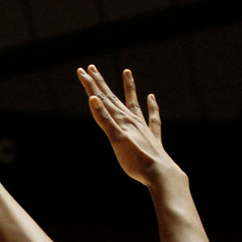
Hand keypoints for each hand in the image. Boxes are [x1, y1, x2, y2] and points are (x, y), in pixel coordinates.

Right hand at [77, 65, 170, 186]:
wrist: (159, 173)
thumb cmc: (136, 160)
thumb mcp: (116, 140)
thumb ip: (104, 120)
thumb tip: (93, 99)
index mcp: (121, 120)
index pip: (102, 98)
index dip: (90, 85)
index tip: (81, 71)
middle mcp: (131, 120)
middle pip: (113, 97)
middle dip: (101, 82)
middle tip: (91, 68)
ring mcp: (142, 127)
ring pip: (133, 102)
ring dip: (129, 87)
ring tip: (127, 71)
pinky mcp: (152, 137)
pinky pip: (152, 117)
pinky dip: (152, 106)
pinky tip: (151, 97)